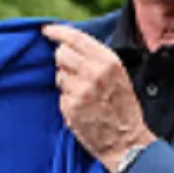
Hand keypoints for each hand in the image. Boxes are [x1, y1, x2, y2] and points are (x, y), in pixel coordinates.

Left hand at [44, 25, 153, 172]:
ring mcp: (81, 91)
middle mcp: (94, 73)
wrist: (127, 141)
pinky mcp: (71, 108)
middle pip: (61, 54)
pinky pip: (60, 96)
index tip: (46, 30)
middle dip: (63, 60)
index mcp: (108, 61)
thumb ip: (97, 59)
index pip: (75, 38)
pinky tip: (82, 108)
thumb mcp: (118, 75)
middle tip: (72, 71)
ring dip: (66, 83)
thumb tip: (69, 45)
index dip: (57, 32)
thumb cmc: (123, 107)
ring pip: (59, 76)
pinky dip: (67, 101)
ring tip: (83, 95)